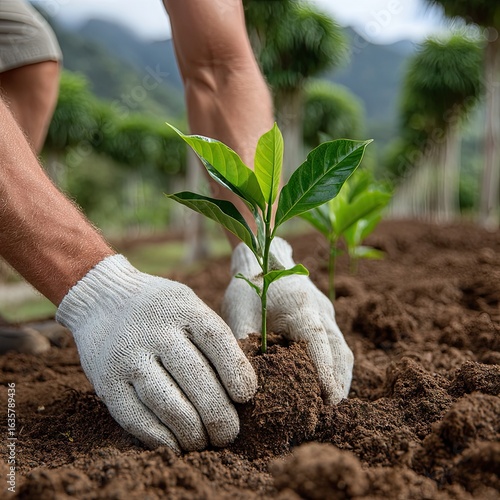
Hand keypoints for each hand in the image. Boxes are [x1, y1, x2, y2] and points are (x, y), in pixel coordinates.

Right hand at [56, 255, 256, 451]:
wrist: (102, 299)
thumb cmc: (160, 310)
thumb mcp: (189, 305)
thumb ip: (212, 337)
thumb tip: (243, 387)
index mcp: (183, 308)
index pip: (216, 340)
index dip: (236, 371)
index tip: (246, 396)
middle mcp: (155, 331)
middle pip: (195, 376)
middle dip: (218, 414)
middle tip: (230, 433)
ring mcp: (128, 357)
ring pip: (167, 402)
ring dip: (192, 431)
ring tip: (205, 442)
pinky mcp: (107, 382)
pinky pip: (135, 418)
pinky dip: (160, 438)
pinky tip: (176, 445)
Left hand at [222, 238, 352, 403]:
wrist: (263, 259)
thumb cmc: (249, 287)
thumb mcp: (239, 316)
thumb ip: (243, 348)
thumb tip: (242, 385)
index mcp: (302, 309)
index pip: (321, 346)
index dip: (327, 376)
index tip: (329, 403)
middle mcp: (322, 311)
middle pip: (340, 354)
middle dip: (337, 385)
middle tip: (328, 415)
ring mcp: (328, 313)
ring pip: (343, 351)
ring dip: (339, 379)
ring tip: (330, 407)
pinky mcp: (326, 316)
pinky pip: (338, 346)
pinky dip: (335, 367)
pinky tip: (325, 385)